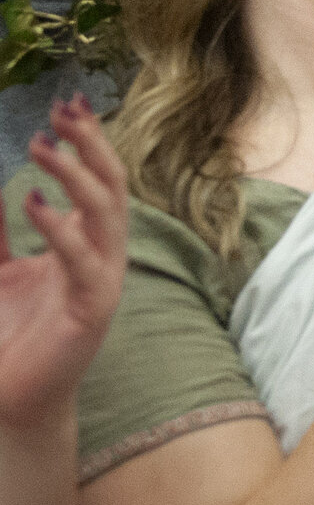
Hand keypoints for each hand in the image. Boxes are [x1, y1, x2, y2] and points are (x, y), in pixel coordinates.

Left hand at [0, 95, 127, 428]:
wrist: (12, 400)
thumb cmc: (9, 338)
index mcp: (83, 245)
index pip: (97, 181)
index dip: (87, 142)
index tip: (66, 104)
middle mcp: (100, 257)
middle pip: (112, 187)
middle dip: (92, 146)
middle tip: (65, 112)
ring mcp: (101, 282)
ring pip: (107, 215)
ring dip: (77, 177)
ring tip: (43, 147)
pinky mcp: (92, 311)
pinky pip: (84, 263)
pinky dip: (61, 231)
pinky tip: (34, 205)